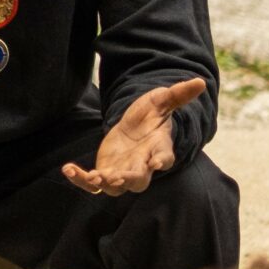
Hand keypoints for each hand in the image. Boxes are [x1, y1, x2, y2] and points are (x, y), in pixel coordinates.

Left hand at [61, 79, 205, 194]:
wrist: (134, 127)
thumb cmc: (151, 115)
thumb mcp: (162, 101)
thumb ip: (178, 94)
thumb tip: (200, 81)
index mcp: (158, 150)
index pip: (164, 159)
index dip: (161, 161)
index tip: (156, 163)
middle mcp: (142, 166)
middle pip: (139, 180)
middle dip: (129, 179)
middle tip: (118, 177)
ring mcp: (122, 172)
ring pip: (115, 187)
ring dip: (104, 183)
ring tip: (92, 176)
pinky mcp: (104, 172)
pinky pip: (93, 184)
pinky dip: (80, 180)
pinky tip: (67, 169)